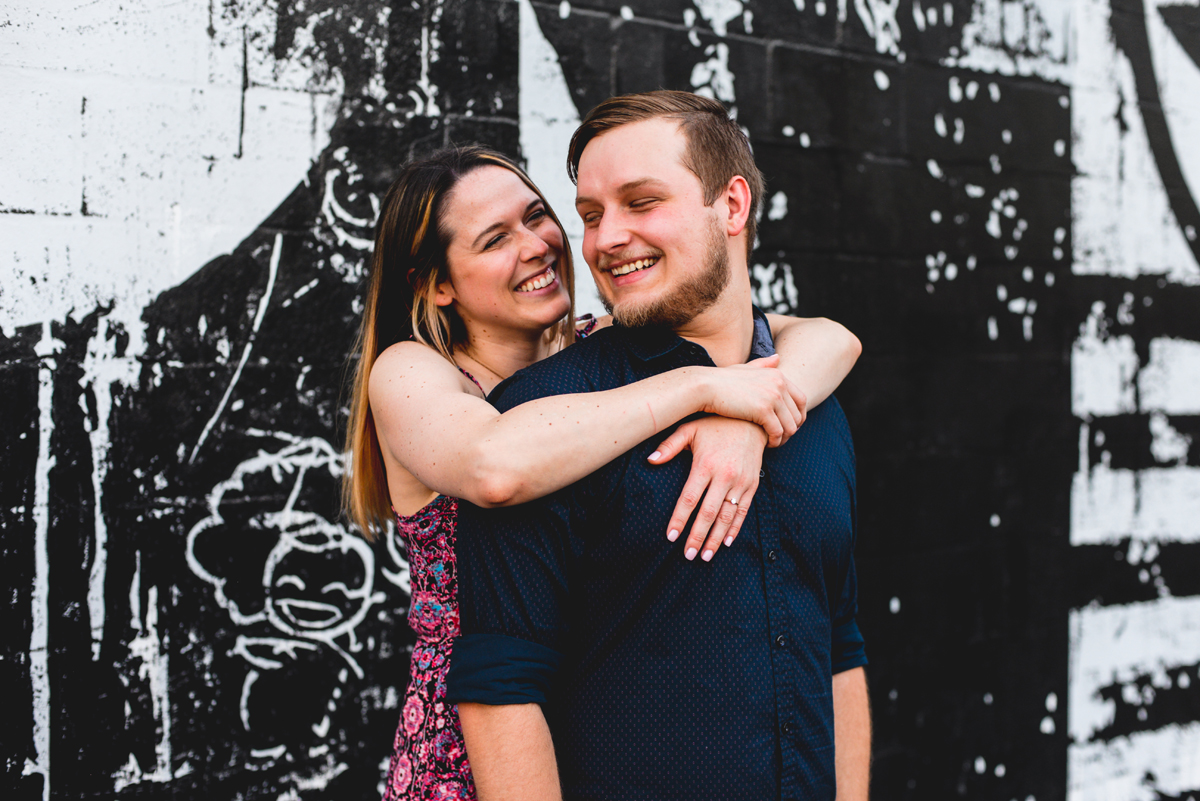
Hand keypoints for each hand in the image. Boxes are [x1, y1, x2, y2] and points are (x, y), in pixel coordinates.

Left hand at [648, 417, 766, 561]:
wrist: (753, 419)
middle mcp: (725, 475)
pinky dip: (735, 528)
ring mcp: (741, 482)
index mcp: (705, 464)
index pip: (690, 498)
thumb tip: (650, 460)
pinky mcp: (753, 484)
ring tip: (705, 556)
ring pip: (727, 517)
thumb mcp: (690, 429)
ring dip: (716, 538)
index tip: (671, 536)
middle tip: (688, 555)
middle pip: (708, 513)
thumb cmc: (716, 424)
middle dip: (697, 536)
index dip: (680, 519)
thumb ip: (669, 445)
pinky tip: (727, 542)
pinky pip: (743, 511)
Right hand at [701, 355, 806, 447]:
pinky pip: (778, 432)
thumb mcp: (745, 368)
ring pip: (790, 426)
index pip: (801, 399)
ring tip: (773, 443)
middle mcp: (779, 384)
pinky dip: (775, 441)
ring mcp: (772, 396)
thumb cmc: (721, 380)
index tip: (788, 426)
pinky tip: (767, 445)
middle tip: (780, 438)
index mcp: (777, 375)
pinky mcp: (763, 410)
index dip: (798, 416)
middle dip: (792, 429)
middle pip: (798, 415)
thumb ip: (763, 364)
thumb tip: (778, 358)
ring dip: (784, 438)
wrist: (704, 387)